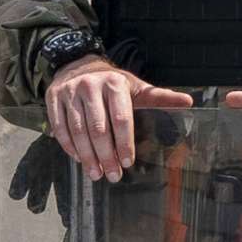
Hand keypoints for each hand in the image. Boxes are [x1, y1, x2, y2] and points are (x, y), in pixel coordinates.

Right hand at [44, 56, 193, 182]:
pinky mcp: (52, 100)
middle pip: (98, 128)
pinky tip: (79, 160)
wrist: (77, 66)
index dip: (124, 142)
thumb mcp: (136, 87)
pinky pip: (60, 129)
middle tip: (113, 175)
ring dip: (88, 157)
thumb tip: (189, 102)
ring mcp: (69, 93)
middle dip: (106, 155)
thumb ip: (159, 97)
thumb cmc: (112, 83)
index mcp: (115, 83)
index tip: (128, 163)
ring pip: (78, 131)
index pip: (121, 118)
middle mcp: (90, 86)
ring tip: (96, 174)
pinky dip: (69, 147)